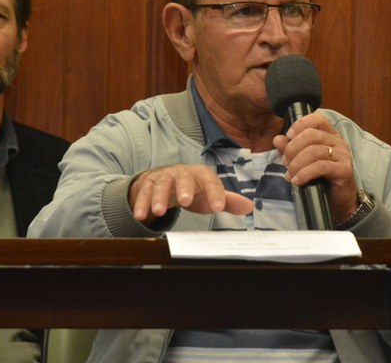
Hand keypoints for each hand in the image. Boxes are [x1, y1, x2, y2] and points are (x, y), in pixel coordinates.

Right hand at [129, 164, 253, 224]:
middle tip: (185, 201)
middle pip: (184, 178)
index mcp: (201, 175)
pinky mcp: (148, 183)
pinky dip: (141, 203)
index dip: (216, 193)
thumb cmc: (193, 190)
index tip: (219, 207)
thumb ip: (227, 201)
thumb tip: (250, 207)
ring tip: (159, 212)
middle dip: (184, 188)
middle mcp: (182, 173)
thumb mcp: (209, 195)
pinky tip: (141, 216)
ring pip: (160, 184)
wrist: (166, 180)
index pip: (211, 181)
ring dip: (159, 197)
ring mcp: (163, 176)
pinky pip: (144, 192)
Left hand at [272, 112, 358, 223]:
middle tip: (286, 163)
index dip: (300, 125)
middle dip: (293, 148)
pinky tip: (298, 181)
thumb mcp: (302, 161)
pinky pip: (321, 166)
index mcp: (330, 135)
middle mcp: (339, 142)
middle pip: (312, 135)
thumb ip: (291, 149)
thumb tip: (277, 139)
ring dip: (296, 164)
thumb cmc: (322, 179)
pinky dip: (305, 173)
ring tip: (290, 175)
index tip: (288, 136)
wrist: (339, 202)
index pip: (317, 119)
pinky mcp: (344, 170)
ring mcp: (343, 155)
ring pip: (314, 151)